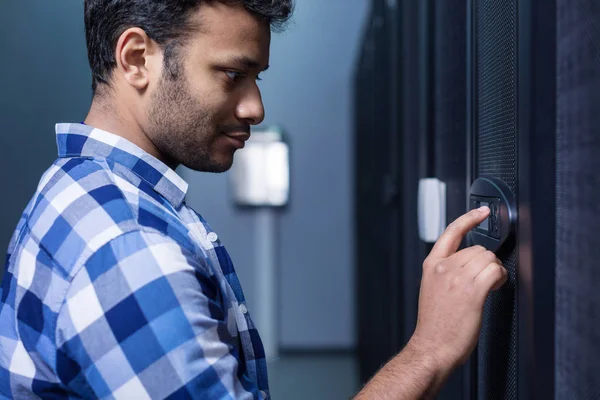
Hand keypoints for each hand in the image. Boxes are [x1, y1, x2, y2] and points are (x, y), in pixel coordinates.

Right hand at [409, 206, 507, 370]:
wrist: (432, 346)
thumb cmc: (434, 324)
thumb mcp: (432, 289)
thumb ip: (445, 272)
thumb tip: (468, 265)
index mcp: (431, 266)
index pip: (451, 233)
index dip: (469, 218)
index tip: (480, 211)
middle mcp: (443, 268)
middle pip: (477, 248)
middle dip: (485, 262)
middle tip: (484, 280)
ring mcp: (457, 278)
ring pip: (487, 258)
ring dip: (493, 270)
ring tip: (487, 287)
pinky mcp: (472, 291)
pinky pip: (494, 271)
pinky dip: (499, 278)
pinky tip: (493, 287)